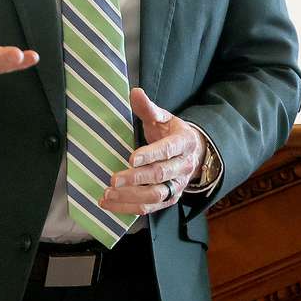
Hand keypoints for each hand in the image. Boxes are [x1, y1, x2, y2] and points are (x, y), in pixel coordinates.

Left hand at [99, 88, 206, 214]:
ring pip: (155, 195)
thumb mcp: (163, 117)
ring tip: (108, 193)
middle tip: (113, 179)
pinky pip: (150, 208)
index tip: (131, 158)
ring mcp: (177, 186)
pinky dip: (129, 208)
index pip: (167, 150)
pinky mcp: (169, 199)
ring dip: (130, 197)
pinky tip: (110, 204)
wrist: (193, 152)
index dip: (150, 155)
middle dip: (136, 178)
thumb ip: (148, 108)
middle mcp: (183, 167)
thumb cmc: (171, 132)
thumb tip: (135, 92)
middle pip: (160, 175)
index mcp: (184, 142)